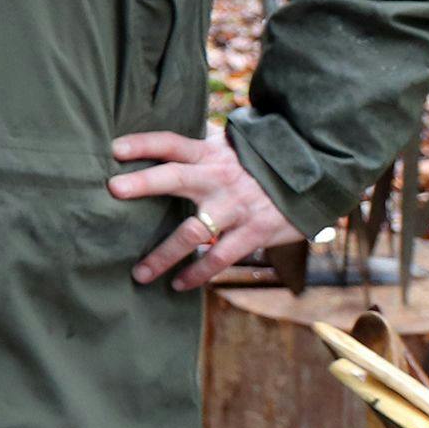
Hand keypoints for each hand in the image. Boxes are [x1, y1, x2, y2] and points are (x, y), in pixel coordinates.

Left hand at [109, 131, 296, 290]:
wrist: (315, 177)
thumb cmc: (258, 164)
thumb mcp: (230, 148)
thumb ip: (197, 149)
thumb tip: (158, 142)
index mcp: (210, 154)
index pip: (171, 143)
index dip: (144, 143)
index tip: (114, 148)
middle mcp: (219, 178)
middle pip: (176, 176)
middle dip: (145, 182)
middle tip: (113, 189)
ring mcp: (235, 206)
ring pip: (193, 231)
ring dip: (164, 254)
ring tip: (139, 274)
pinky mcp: (253, 232)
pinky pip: (220, 257)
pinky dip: (198, 273)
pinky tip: (178, 285)